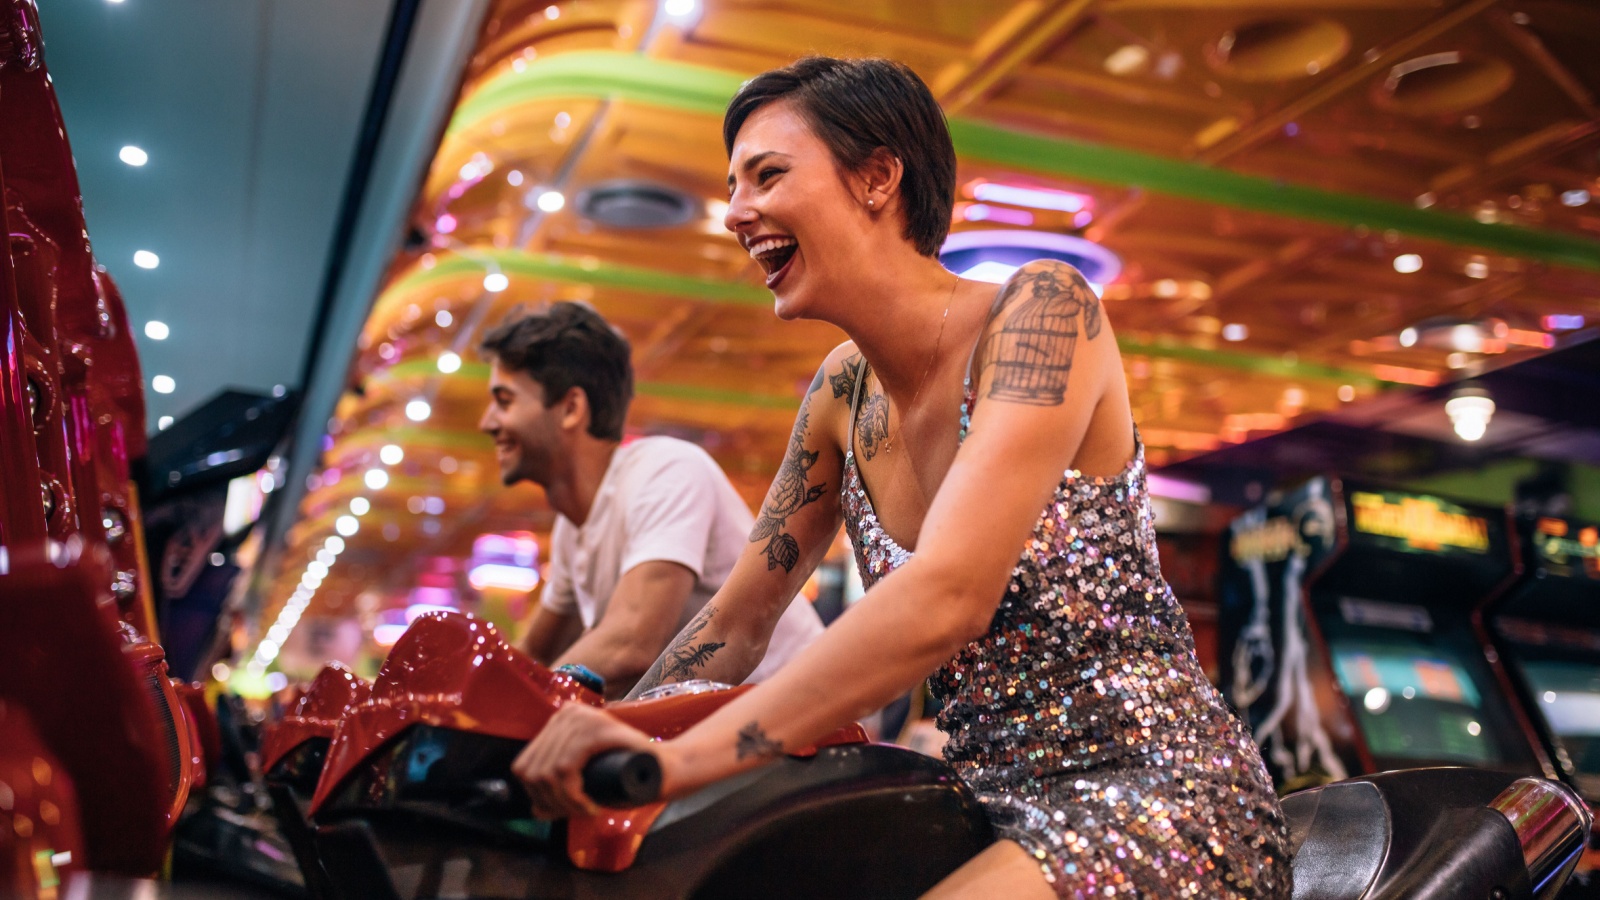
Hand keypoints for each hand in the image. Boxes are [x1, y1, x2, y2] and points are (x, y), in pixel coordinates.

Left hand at [512, 702, 656, 818]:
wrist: (665, 768)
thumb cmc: (626, 774)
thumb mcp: (585, 777)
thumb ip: (560, 789)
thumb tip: (534, 809)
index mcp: (559, 720)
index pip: (524, 765)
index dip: (536, 796)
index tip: (560, 811)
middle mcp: (567, 713)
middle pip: (533, 771)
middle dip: (551, 802)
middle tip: (577, 813)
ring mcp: (582, 718)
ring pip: (548, 773)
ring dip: (563, 803)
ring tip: (586, 810)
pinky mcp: (596, 730)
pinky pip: (565, 770)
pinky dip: (573, 796)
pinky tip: (590, 806)